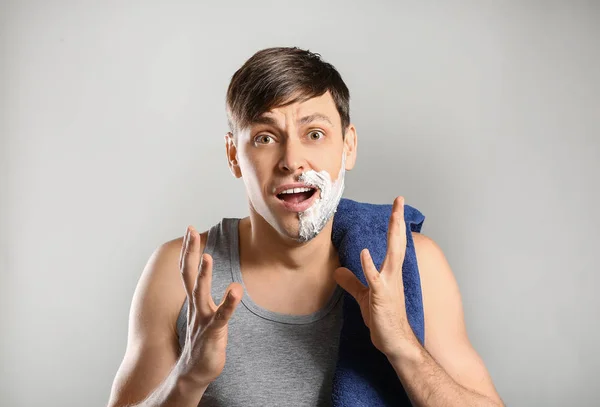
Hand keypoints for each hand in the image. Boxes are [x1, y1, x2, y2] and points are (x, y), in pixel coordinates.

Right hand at [176, 226, 243, 386]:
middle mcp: (196, 306)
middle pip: (189, 274)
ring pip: (200, 293)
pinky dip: (228, 303)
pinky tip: (236, 290)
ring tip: (207, 255)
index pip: (188, 270)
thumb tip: (224, 282)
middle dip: (190, 251)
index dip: (189, 250)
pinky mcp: (213, 332)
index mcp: (195, 300)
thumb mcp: (206, 313)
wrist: (193, 373)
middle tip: (190, 229)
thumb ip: (212, 299)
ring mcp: (203, 319)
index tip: (190, 229)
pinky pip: (221, 316)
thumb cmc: (203, 341)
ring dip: (203, 274)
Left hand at [333, 196, 418, 359]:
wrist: (395, 342)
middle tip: (399, 200)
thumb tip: (339, 271)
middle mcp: (393, 274)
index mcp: (390, 272)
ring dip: (393, 234)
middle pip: (398, 242)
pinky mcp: (380, 297)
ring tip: (394, 215)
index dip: (395, 224)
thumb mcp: (364, 296)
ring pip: (393, 254)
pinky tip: (364, 253)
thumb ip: (352, 282)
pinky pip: (375, 279)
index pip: (394, 243)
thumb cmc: (383, 319)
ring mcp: (388, 284)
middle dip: (398, 220)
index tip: (396, 206)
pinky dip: (369, 265)